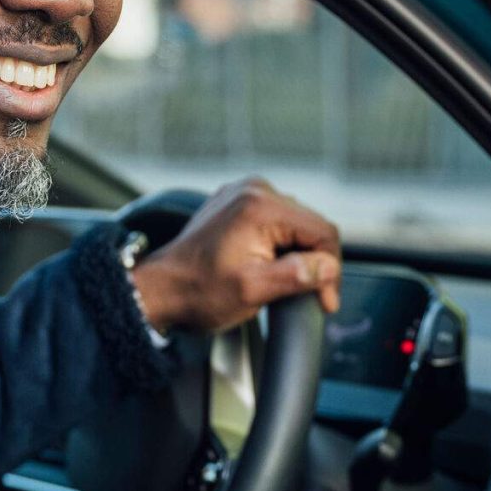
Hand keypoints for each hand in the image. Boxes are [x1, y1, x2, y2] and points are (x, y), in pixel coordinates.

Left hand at [129, 177, 341, 333]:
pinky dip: (279, 247)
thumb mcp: (253, 290)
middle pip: (310, 226)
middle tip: (309, 296)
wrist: (159, 290)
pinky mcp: (235, 206)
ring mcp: (243, 195)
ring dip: (297, 256)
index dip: (330, 268)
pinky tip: (268, 269)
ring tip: (282, 284)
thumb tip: (329, 267)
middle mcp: (254, 191)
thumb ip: (297, 275)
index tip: (325, 299)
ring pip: (295, 226)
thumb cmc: (197, 292)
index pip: (322, 231)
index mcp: (261, 206)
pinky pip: (274, 224)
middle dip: (315, 263)